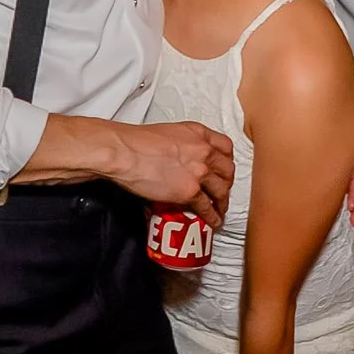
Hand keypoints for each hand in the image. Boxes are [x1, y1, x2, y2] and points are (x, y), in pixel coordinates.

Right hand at [108, 120, 234, 224]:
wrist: (125, 152)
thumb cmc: (136, 142)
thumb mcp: (168, 133)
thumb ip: (182, 144)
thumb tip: (179, 160)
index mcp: (198, 133)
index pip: (225, 146)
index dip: (227, 160)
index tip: (224, 168)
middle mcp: (203, 151)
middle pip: (227, 170)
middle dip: (227, 183)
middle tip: (223, 190)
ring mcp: (199, 172)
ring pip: (221, 191)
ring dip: (222, 202)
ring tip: (220, 209)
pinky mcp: (190, 191)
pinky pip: (207, 207)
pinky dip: (212, 216)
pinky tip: (213, 221)